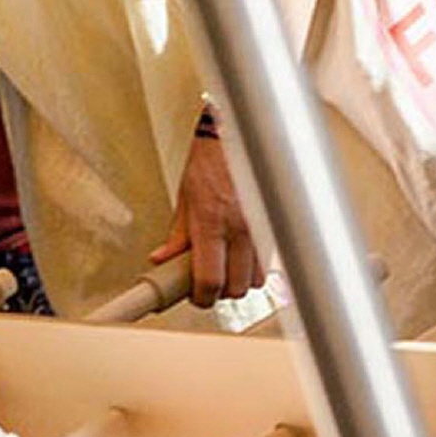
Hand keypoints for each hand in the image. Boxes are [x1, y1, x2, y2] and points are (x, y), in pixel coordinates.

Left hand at [150, 132, 258, 305]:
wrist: (238, 138)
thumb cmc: (210, 162)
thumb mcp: (184, 199)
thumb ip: (176, 235)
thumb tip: (162, 259)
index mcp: (211, 223)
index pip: (209, 280)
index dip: (201, 298)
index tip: (194, 297)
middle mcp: (239, 229)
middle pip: (237, 287)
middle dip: (221, 292)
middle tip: (206, 284)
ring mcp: (260, 228)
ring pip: (256, 279)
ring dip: (240, 281)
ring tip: (224, 269)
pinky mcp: (273, 225)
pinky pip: (266, 260)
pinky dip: (253, 265)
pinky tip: (239, 255)